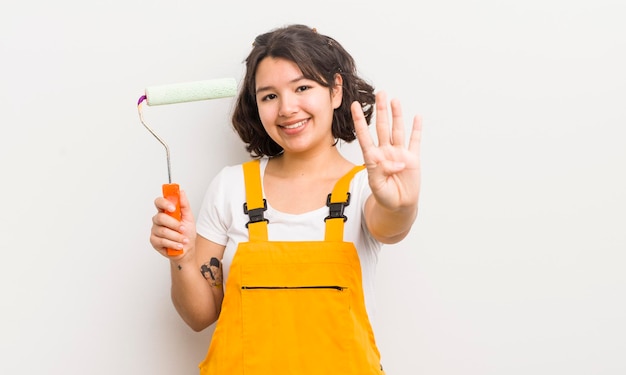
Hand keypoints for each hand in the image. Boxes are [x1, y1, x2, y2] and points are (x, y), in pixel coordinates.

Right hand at [150, 190, 196, 258]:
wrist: (187, 249)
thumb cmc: (187, 233)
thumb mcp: (189, 218)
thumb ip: (184, 205)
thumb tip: (181, 192)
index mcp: (165, 212)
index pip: (159, 202)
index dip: (164, 203)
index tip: (173, 208)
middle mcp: (158, 220)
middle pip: (160, 217)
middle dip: (174, 224)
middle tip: (183, 229)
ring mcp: (155, 230)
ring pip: (163, 231)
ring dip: (176, 236)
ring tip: (184, 240)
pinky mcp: (154, 241)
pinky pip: (162, 241)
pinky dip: (173, 244)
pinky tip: (179, 245)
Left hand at [351, 91, 421, 210]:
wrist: (399, 206)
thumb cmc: (385, 197)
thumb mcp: (378, 186)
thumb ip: (382, 172)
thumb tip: (396, 161)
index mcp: (373, 158)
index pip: (364, 135)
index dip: (360, 120)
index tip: (355, 106)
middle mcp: (385, 152)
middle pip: (382, 127)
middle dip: (381, 110)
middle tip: (379, 94)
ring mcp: (399, 154)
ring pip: (397, 130)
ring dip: (396, 115)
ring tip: (394, 100)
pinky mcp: (412, 159)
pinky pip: (415, 141)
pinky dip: (416, 129)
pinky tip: (416, 117)